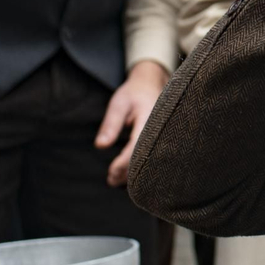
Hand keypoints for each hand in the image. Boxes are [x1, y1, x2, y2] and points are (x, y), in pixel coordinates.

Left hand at [97, 61, 167, 186]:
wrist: (153, 84)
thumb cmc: (134, 93)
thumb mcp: (119, 104)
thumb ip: (110, 124)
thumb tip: (100, 146)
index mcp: (150, 122)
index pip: (137, 149)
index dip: (124, 164)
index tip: (111, 173)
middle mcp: (161, 132)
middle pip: (146, 161)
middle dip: (128, 174)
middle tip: (111, 181)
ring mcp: (164, 138)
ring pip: (152, 163)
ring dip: (134, 174)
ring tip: (115, 180)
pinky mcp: (162, 142)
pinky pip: (153, 158)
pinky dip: (141, 168)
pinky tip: (128, 173)